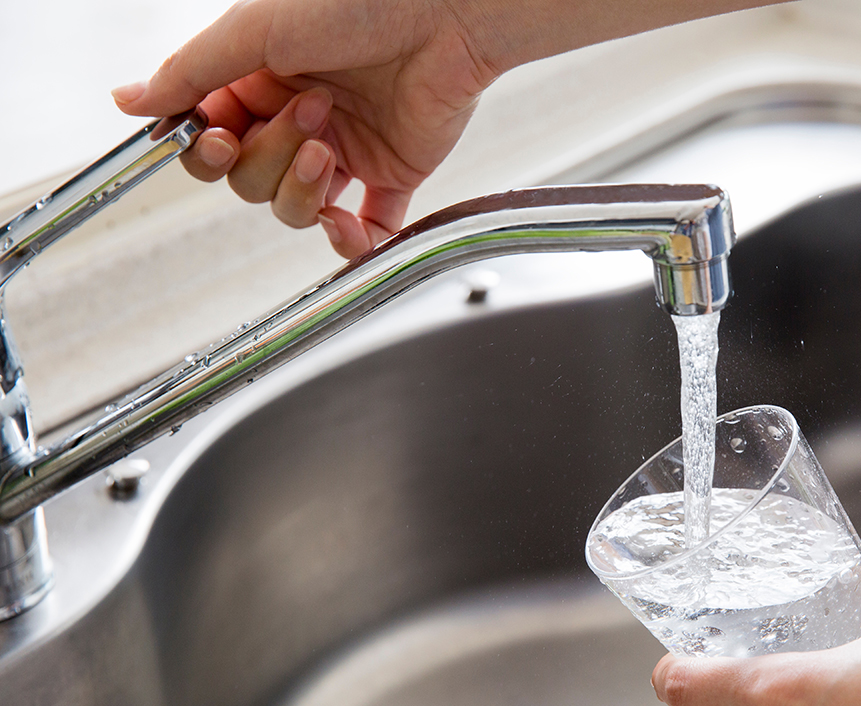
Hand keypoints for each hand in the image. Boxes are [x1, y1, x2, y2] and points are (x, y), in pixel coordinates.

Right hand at [111, 0, 779, 257]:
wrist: (447, 13)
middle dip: (269, 158)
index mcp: (260, 80)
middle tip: (306, 114)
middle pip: (249, 182)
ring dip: (302, 187)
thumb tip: (128, 99)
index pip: (212, 141)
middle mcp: (297, 117)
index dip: (211, 152)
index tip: (220, 138)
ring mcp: (344, 150)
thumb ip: (192, 71)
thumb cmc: (361, 0)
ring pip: (294, 208)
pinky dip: (349, 242)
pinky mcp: (391, 175)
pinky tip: (342, 224)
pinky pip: (364, 230)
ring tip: (329, 144)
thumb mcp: (257, 29)